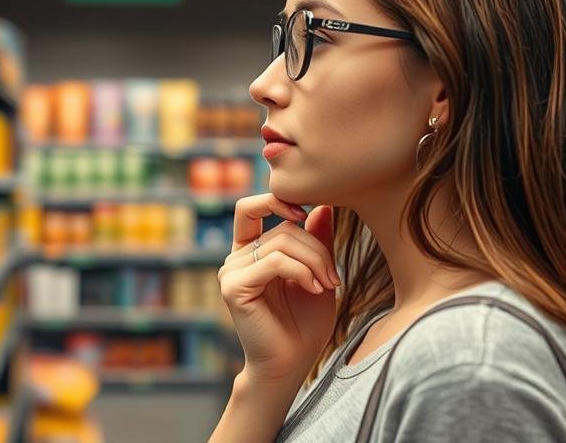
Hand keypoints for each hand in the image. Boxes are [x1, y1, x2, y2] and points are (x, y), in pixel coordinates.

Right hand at [219, 194, 338, 383]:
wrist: (292, 364)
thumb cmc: (303, 325)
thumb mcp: (317, 274)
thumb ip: (316, 240)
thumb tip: (322, 205)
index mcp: (250, 252)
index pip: (251, 208)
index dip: (277, 201)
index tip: (308, 215)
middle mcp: (236, 259)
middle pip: (282, 229)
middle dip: (317, 248)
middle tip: (334, 277)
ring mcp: (231, 272)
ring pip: (281, 243)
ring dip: (315, 262)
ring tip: (328, 286)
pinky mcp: (234, 288)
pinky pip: (274, 262)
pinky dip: (301, 272)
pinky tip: (313, 289)